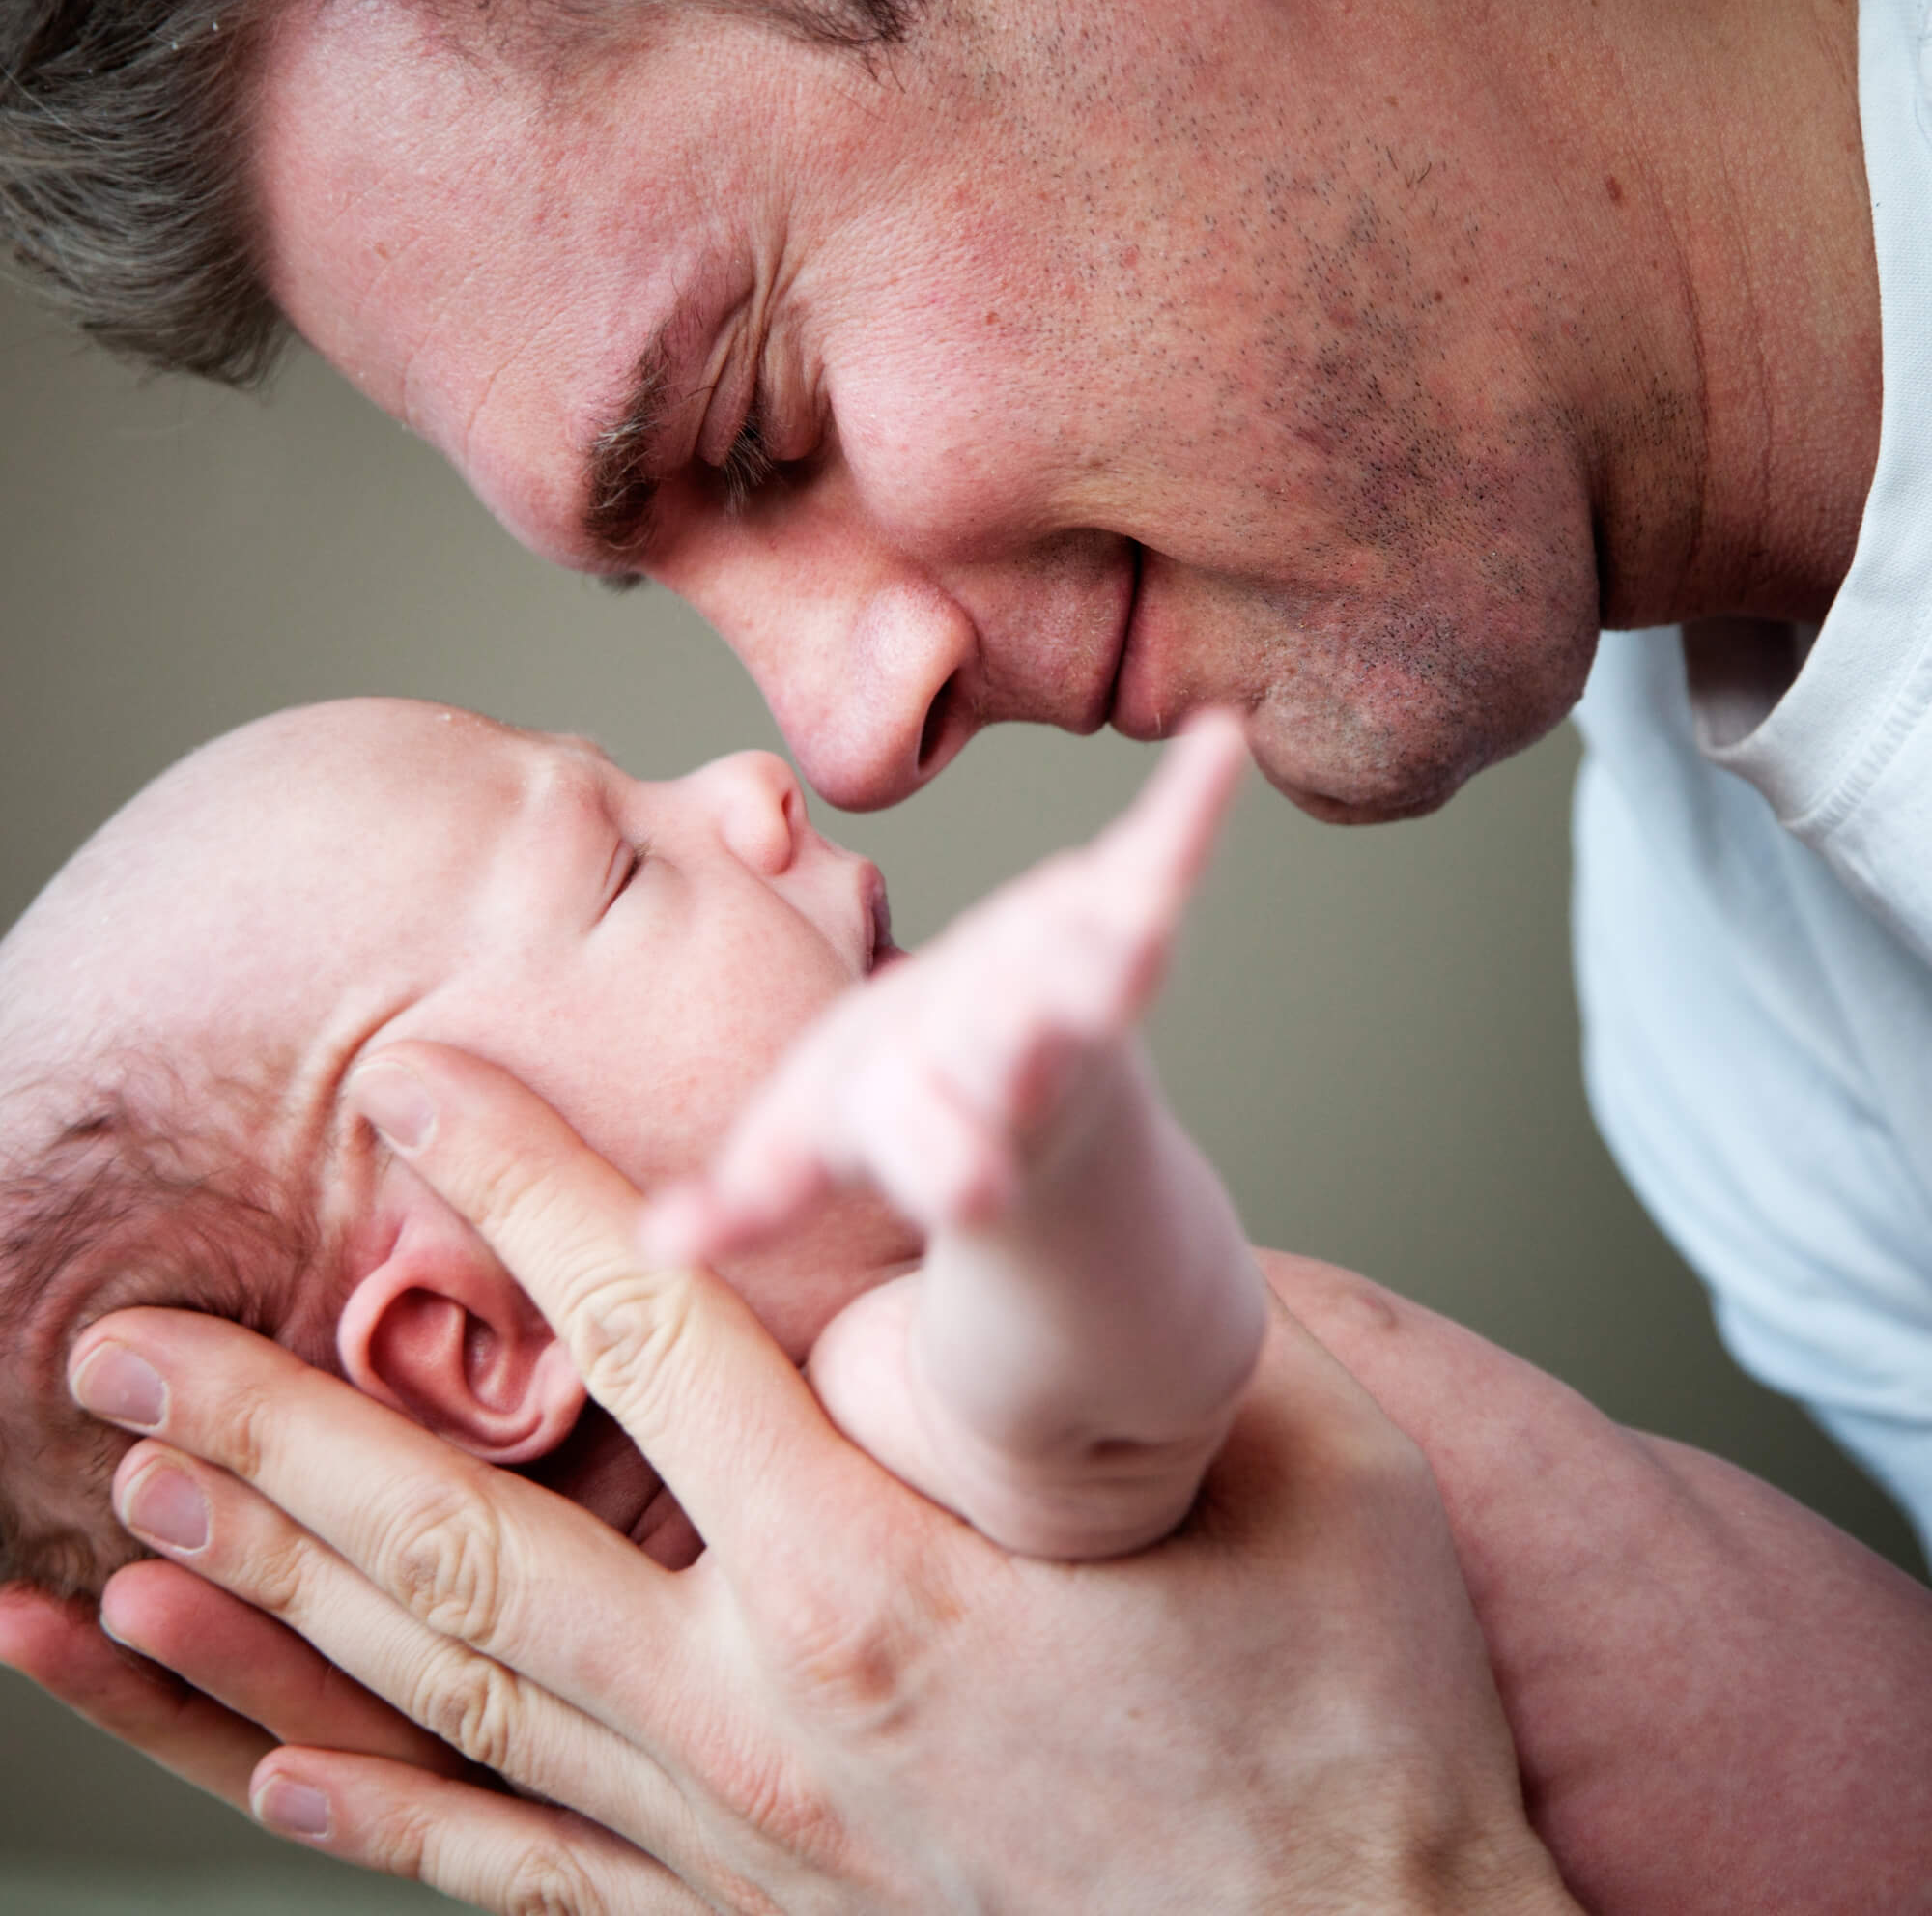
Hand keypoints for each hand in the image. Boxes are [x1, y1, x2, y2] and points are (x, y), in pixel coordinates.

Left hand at [60, 1046, 1577, 1914]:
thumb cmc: (1360, 1728)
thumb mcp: (1315, 1468)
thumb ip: (1152, 1329)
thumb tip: (1051, 1188)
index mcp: (895, 1581)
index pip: (661, 1335)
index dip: (529, 1187)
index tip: (419, 1089)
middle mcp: (777, 1719)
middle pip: (471, 1551)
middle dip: (280, 1434)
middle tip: (123, 1354)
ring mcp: (746, 1850)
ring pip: (453, 1717)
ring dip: (272, 1617)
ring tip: (117, 1545)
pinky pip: (518, 1878)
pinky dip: (376, 1818)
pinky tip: (268, 1770)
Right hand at [641, 709, 1251, 1261]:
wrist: (1031, 1104)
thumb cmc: (905, 1114)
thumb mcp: (817, 1152)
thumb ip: (753, 1197)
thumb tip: (659, 1250)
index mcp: (936, 1121)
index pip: (929, 1135)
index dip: (946, 1152)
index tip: (979, 1187)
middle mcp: (1019, 1063)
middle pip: (1014, 1052)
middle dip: (1019, 1049)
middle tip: (1035, 1049)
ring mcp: (1079, 991)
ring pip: (1095, 970)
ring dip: (1110, 951)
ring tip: (1141, 931)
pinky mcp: (1118, 924)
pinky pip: (1159, 862)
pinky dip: (1190, 809)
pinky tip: (1224, 740)